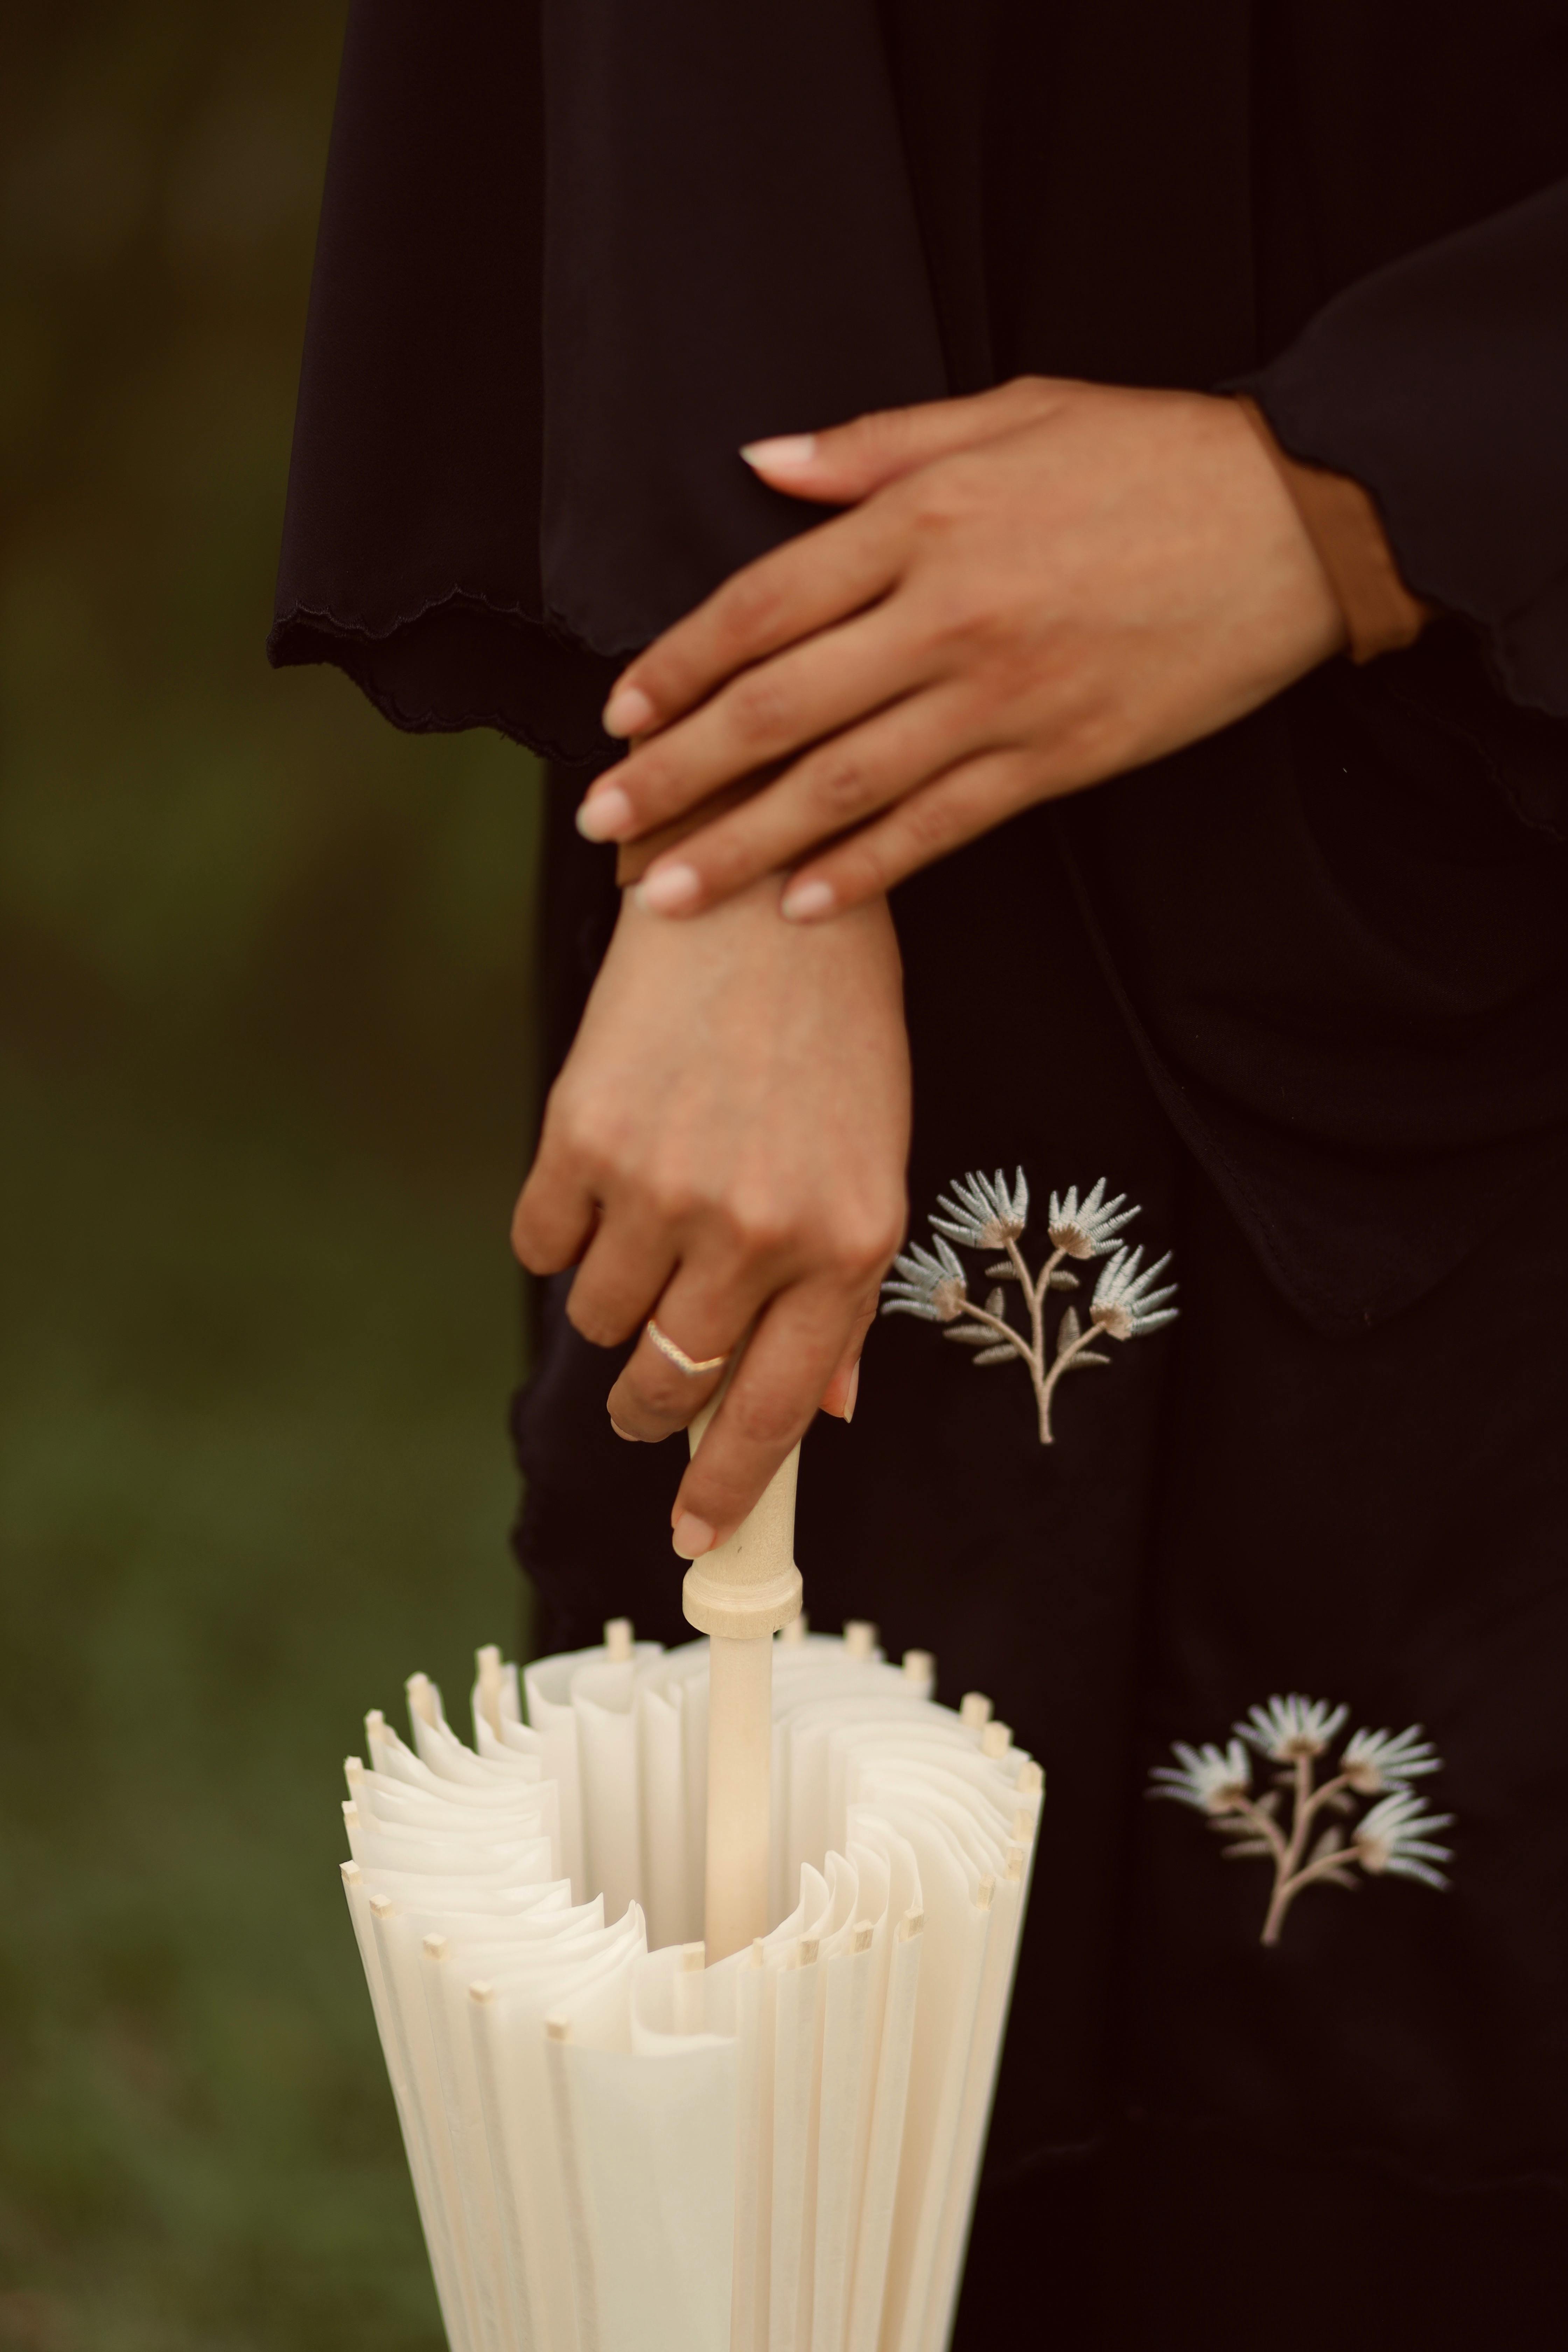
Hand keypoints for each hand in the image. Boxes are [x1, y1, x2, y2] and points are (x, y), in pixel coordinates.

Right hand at [511, 879, 910, 1555]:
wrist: (761, 899)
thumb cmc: (833, 1038)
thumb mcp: (875, 1167)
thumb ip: (842, 1296)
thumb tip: (826, 1412)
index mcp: (843, 1247)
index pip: (774, 1414)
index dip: (725, 1490)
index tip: (693, 1537)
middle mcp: (755, 1231)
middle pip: (669, 1382)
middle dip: (650, 1404)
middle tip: (647, 1387)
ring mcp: (663, 1188)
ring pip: (600, 1319)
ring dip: (614, 1297)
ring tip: (646, 1222)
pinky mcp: (581, 1140)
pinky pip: (542, 1247)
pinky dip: (562, 1232)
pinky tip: (601, 1175)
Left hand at [575, 377, 1344, 916]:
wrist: (1296, 518)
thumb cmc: (1149, 455)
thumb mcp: (1007, 412)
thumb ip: (873, 448)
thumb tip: (758, 464)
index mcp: (923, 521)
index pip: (761, 606)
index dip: (678, 666)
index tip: (617, 714)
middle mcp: (946, 617)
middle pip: (779, 708)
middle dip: (677, 771)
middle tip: (600, 822)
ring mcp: (1001, 699)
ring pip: (842, 787)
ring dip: (743, 844)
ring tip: (664, 894)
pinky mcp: (1058, 759)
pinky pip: (940, 828)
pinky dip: (866, 872)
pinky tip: (802, 909)